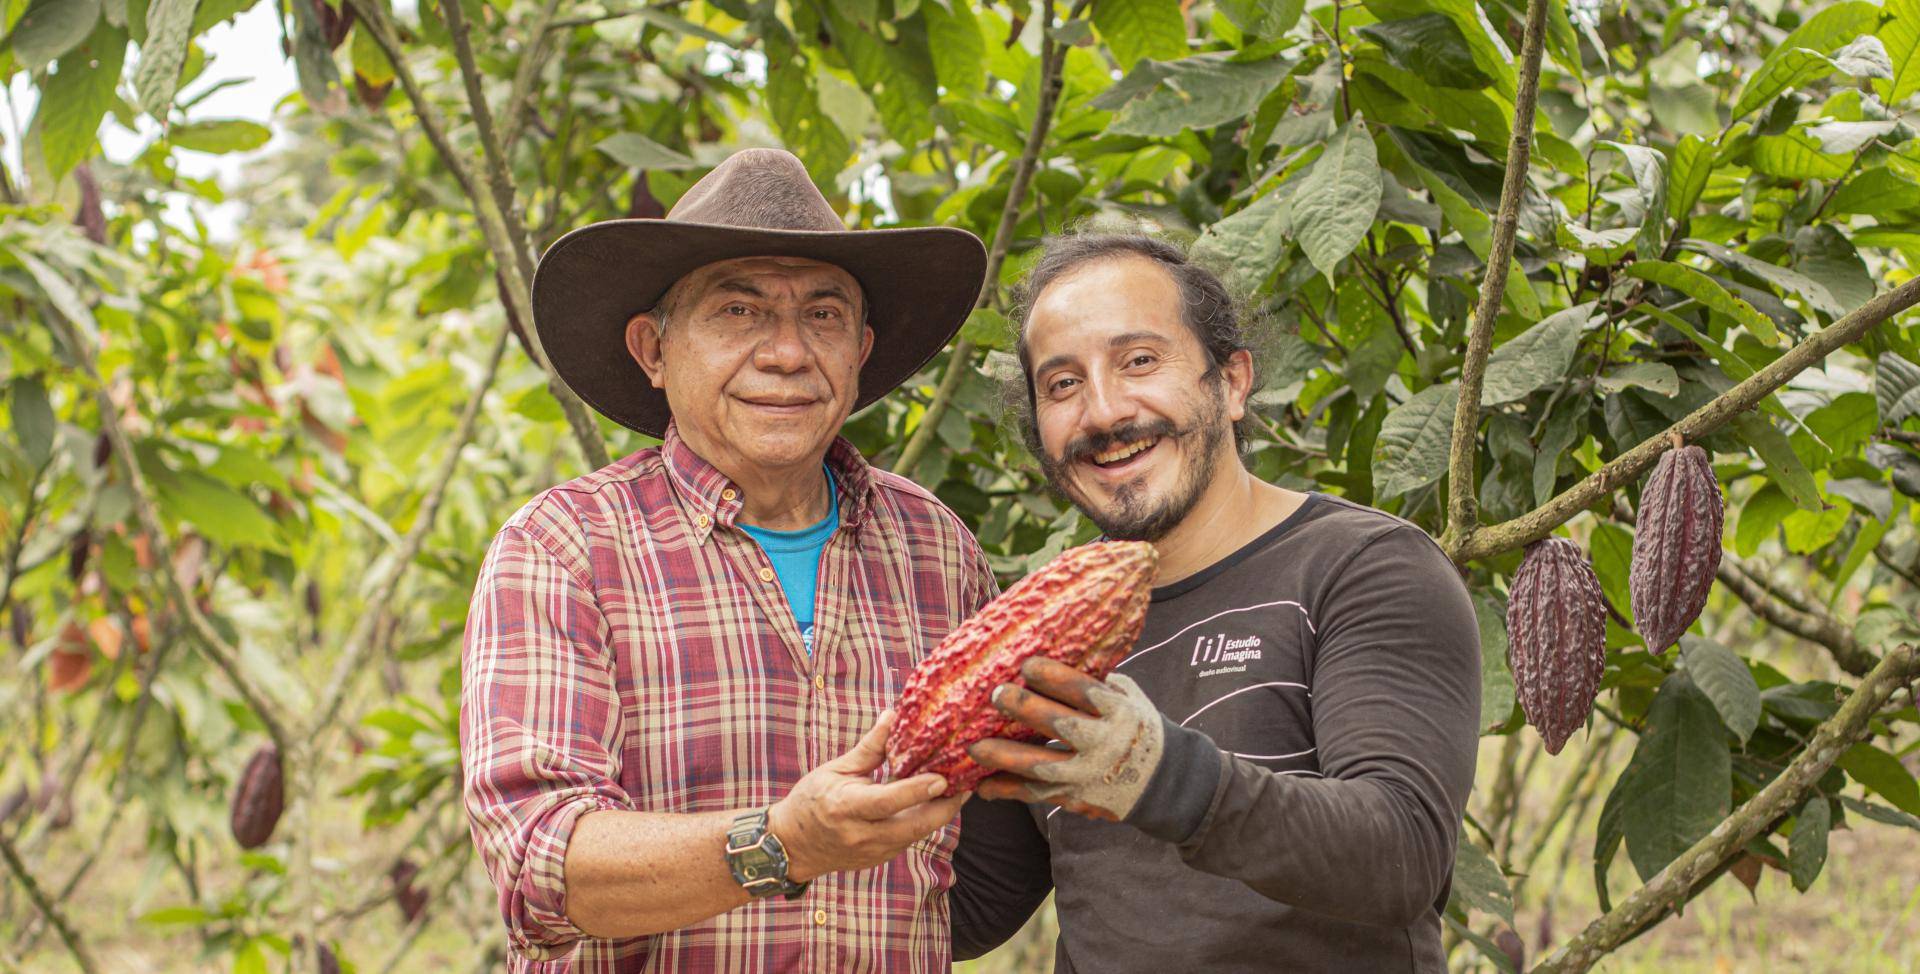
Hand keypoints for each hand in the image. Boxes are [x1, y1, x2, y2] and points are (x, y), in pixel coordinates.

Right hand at [768, 710, 965, 882]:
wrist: (792, 846)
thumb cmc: (811, 800)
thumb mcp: (835, 769)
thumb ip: (870, 748)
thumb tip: (894, 714)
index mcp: (847, 808)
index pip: (888, 801)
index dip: (918, 790)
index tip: (943, 777)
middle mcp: (863, 834)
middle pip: (917, 825)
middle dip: (948, 805)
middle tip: (968, 781)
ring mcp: (874, 851)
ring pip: (919, 832)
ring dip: (941, 812)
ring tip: (960, 786)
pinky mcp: (881, 858)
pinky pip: (911, 838)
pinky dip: (926, 819)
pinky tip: (938, 801)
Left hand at [967, 657, 1165, 820]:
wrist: (1162, 780)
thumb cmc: (1134, 725)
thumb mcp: (1127, 696)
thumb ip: (1094, 680)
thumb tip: (1053, 647)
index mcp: (1118, 710)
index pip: (1085, 692)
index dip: (1055, 678)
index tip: (1027, 664)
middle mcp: (1104, 743)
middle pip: (1061, 726)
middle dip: (1027, 709)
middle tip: (996, 693)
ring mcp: (1088, 774)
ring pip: (1043, 767)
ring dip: (1007, 757)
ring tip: (975, 747)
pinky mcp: (1076, 797)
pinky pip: (1038, 796)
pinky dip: (1009, 791)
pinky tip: (983, 786)